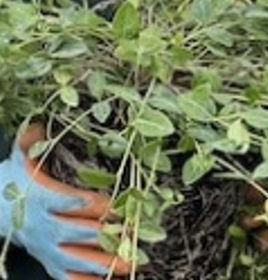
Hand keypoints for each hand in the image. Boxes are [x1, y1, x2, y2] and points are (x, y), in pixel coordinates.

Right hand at [0, 126, 130, 279]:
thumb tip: (39, 124)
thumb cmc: (15, 181)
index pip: (67, 202)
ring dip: (104, 263)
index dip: (88, 204)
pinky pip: (69, 277)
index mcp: (41, 198)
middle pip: (77, 232)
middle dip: (105, 235)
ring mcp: (48, 248)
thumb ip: (30, 141)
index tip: (111, 204)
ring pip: (77, 258)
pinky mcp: (50, 262)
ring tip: (131, 265)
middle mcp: (45, 226)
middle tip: (131, 235)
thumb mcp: (18, 158)